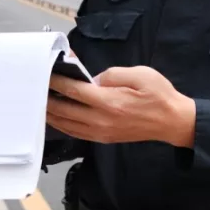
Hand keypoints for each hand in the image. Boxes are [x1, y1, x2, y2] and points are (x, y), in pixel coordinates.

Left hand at [46, 66, 196, 147]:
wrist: (173, 122)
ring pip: (65, 124)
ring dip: (50, 112)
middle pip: (63, 109)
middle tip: (36, 86)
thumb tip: (93, 79)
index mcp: (109, 102)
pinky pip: (75, 132)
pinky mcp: (103, 138)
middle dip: (47, 96)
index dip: (57, 81)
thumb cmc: (160, 95)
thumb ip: (113, 74)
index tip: (45, 72)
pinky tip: (56, 116)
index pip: (73, 90)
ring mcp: (101, 132)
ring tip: (39, 101)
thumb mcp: (141, 74)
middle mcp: (101, 120)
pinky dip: (61, 124)